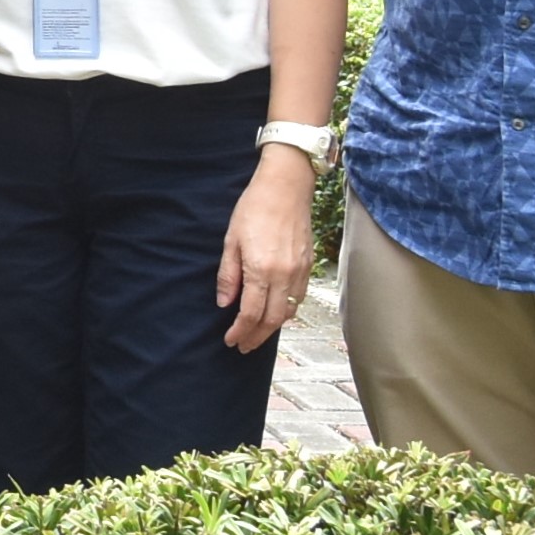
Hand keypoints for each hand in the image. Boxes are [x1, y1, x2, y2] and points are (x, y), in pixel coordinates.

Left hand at [218, 148, 319, 350]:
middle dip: (256, 337)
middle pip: (272, 320)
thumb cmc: (254, 209)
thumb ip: (229, 275)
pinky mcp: (308, 265)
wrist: (286, 187)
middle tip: (243, 346)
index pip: (251, 313)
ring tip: (256, 335)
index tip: (230, 340)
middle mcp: (284, 276)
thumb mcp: (231, 240)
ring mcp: (300, 271)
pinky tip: (275, 313)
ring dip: (272, 328)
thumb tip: (225, 303)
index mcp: (262, 270)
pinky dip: (286, 311)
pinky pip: (298, 298)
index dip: (240, 331)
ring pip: (288, 312)